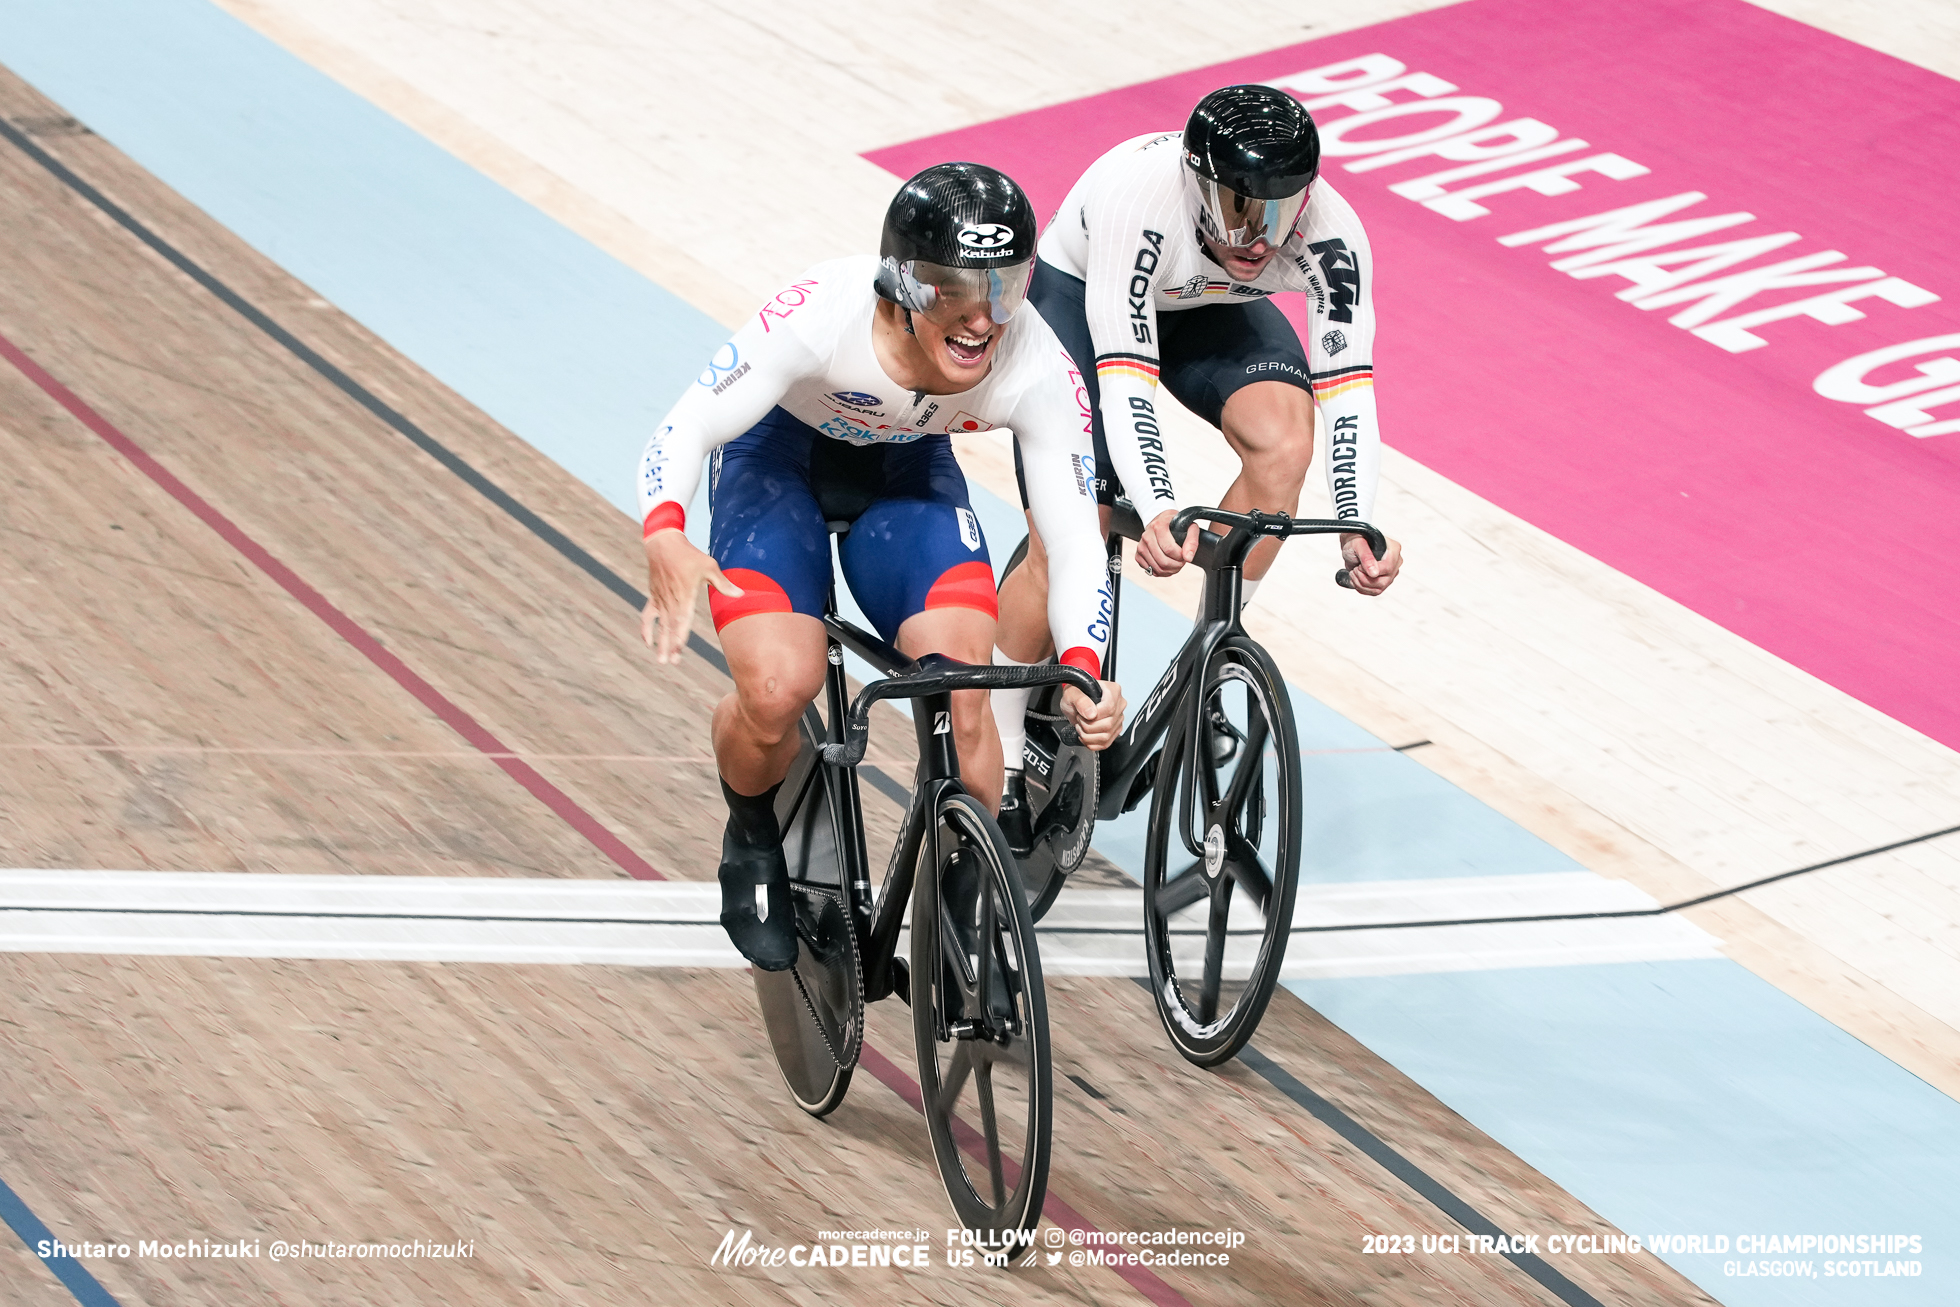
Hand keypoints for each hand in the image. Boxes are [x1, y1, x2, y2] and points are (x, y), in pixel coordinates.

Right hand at [640, 529, 742, 663]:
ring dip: (660, 643)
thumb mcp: (709, 566)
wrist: (664, 544)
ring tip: (660, 660)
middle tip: (670, 662)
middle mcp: (671, 600)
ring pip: (660, 625)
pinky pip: (647, 616)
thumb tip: (741, 594)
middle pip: (670, 626)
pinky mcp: (653, 597)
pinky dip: (646, 629)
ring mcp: (660, 599)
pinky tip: (647, 641)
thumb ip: (723, 583)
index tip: (679, 647)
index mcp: (685, 595)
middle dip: (669, 645)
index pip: (682, 618)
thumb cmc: (689, 555)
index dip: (680, 633)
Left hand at [1061, 680, 1125, 751]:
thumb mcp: (1073, 693)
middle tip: (1079, 720)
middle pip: (1108, 725)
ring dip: (1088, 736)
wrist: (1076, 701)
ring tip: (1081, 727)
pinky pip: (1105, 743)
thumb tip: (1091, 714)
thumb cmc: (1077, 694)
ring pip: (1106, 736)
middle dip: (1088, 726)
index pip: (1109, 708)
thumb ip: (1081, 701)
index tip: (1082, 714)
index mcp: (1113, 692)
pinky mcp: (1115, 731)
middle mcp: (1119, 705)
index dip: (1093, 716)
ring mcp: (1118, 719)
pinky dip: (1091, 743)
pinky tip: (1085, 735)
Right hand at [1135, 508, 1198, 576]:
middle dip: (1176, 565)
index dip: (1180, 557)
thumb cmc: (1176, 525)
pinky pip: (1150, 570)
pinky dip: (1160, 572)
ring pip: (1157, 568)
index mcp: (1158, 526)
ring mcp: (1141, 546)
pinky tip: (1166, 565)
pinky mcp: (1138, 555)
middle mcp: (1147, 536)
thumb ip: (1192, 542)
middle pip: (1163, 561)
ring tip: (1175, 564)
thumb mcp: (1189, 528)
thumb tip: (1188, 558)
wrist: (1162, 521)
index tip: (1185, 555)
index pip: (1170, 549)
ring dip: (1169, 570)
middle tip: (1181, 561)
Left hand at [1340, 532, 1402, 596]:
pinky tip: (1357, 578)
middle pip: (1383, 581)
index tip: (1359, 566)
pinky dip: (1362, 588)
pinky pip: (1375, 592)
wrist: (1352, 545)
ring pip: (1378, 588)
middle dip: (1364, 578)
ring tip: (1354, 572)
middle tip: (1355, 569)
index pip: (1387, 567)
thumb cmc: (1356, 539)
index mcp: (1394, 549)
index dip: (1371, 570)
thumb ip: (1366, 557)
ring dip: (1361, 584)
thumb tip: (1374, 572)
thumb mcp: (1358, 544)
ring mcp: (1391, 573)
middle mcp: (1395, 562)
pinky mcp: (1384, 581)